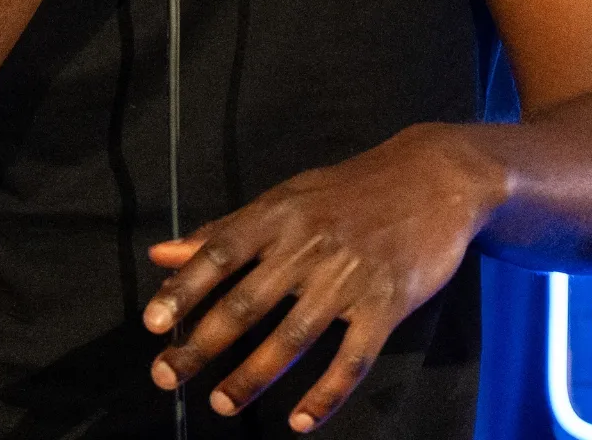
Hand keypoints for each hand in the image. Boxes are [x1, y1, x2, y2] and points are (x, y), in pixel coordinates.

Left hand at [142, 125, 505, 430]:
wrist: (436, 176)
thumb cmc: (353, 189)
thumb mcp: (289, 197)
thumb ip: (227, 230)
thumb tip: (162, 255)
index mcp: (282, 214)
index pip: (221, 253)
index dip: (185, 290)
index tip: (154, 325)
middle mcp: (311, 244)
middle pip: (247, 303)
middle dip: (202, 344)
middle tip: (168, 376)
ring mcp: (351, 275)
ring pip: (293, 337)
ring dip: (252, 376)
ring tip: (221, 403)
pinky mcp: (388, 302)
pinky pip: (352, 358)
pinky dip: (326, 394)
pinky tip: (302, 422)